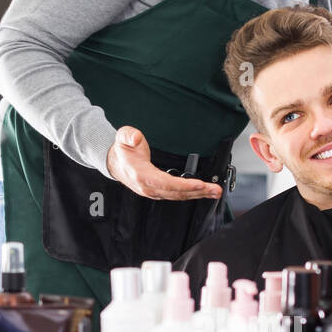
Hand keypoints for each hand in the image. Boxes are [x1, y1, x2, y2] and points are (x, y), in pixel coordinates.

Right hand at [106, 126, 222, 200]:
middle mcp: (148, 187)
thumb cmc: (123, 150)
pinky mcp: (159, 192)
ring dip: (198, 194)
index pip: (164, 183)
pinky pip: (177, 195)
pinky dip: (191, 194)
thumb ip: (129, 135)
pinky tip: (202, 191)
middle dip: (197, 191)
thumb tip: (135, 138)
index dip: (183, 185)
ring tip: (214, 192)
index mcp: (140, 174)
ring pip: (178, 196)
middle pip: (176, 192)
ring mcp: (153, 191)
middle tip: (215, 190)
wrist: (117, 162)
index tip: (198, 184)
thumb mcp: (123, 136)